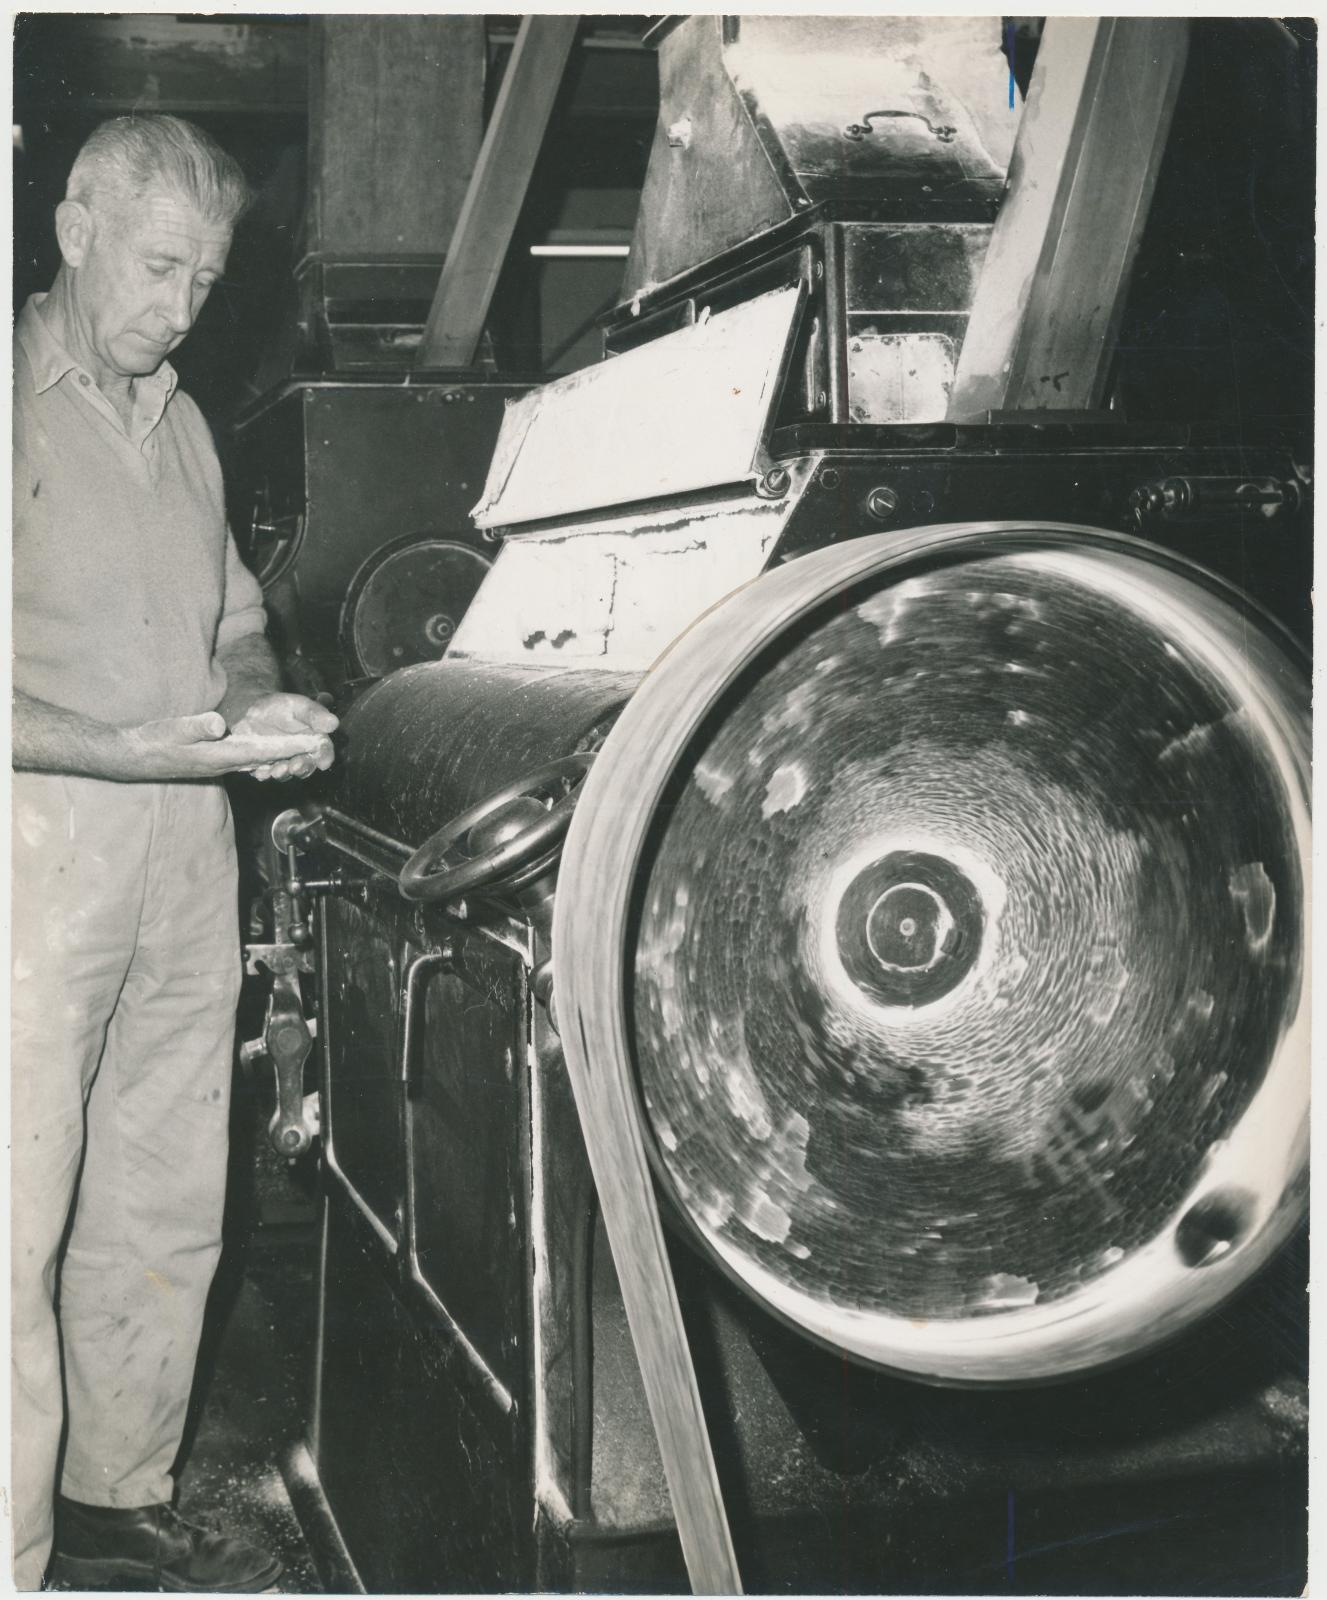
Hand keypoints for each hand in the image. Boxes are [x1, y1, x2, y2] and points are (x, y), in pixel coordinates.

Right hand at [121, 710, 334, 779]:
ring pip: (261, 761)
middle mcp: (226, 764)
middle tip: (322, 746)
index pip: (264, 751)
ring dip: (283, 757)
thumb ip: (197, 727)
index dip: (290, 746)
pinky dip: (266, 757)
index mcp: (221, 755)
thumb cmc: (152, 742)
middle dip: (295, 753)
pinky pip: (248, 760)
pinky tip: (275, 754)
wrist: (134, 758)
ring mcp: (220, 764)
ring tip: (307, 750)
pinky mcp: (214, 761)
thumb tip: (218, 723)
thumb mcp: (173, 729)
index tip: (313, 742)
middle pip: (269, 759)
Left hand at [228, 693, 338, 781]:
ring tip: (275, 771)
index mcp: (315, 739)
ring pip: (287, 772)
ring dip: (283, 773)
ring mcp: (283, 761)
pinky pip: (266, 773)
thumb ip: (314, 715)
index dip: (325, 756)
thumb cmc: (280, 707)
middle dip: (302, 768)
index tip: (323, 763)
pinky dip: (264, 774)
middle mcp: (302, 753)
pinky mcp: (266, 766)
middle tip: (294, 767)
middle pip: (307, 765)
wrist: (252, 712)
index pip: (324, 750)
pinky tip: (260, 771)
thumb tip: (334, 723)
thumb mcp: (297, 706)